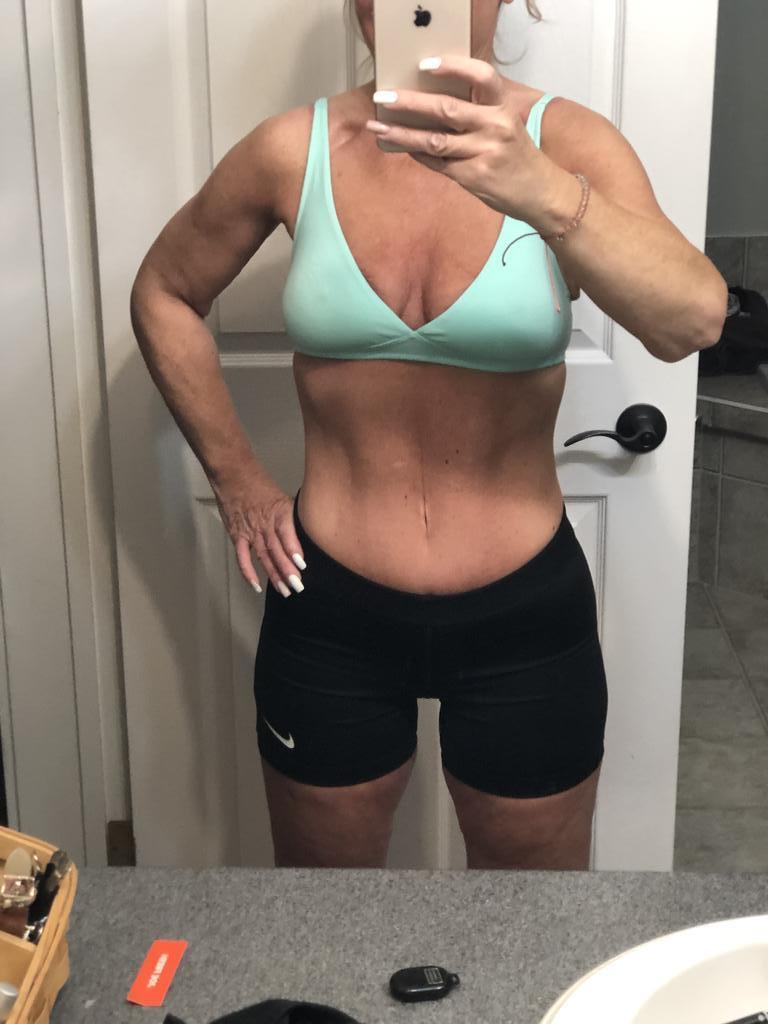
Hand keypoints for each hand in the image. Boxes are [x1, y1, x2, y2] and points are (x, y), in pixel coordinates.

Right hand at [210, 470, 305, 597]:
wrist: (233, 474)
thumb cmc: (260, 484)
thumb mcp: (282, 497)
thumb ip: (290, 518)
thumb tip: (304, 535)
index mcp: (279, 512)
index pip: (287, 533)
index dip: (294, 550)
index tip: (302, 566)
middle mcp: (265, 523)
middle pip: (277, 549)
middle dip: (288, 570)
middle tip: (297, 587)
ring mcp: (250, 530)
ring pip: (263, 556)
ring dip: (274, 575)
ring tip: (285, 591)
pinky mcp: (237, 535)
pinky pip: (242, 557)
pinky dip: (248, 572)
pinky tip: (256, 586)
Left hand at [366, 55, 558, 222]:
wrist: (540, 192)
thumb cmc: (516, 156)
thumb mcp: (505, 125)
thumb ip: (477, 113)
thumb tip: (430, 104)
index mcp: (502, 107)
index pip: (481, 77)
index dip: (454, 67)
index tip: (425, 65)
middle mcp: (495, 126)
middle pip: (446, 109)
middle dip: (410, 103)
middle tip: (383, 97)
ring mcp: (485, 153)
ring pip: (434, 141)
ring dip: (402, 134)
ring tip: (378, 128)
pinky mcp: (475, 176)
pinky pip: (438, 163)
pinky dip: (418, 154)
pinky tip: (401, 147)